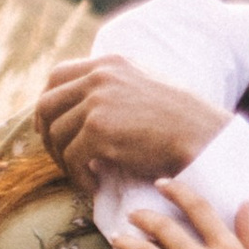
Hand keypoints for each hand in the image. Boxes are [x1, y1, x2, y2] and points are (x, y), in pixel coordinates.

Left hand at [37, 55, 230, 192]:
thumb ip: (115, 86)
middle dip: (46, 134)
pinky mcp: (98, 130)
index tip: (50, 126)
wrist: (201, 135)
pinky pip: (71, 158)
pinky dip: (78, 177)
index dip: (48, 103)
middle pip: (46, 104)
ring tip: (82, 174)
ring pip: (56, 135)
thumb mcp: (145, 85)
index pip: (57, 76)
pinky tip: (94, 185)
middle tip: (59, 156)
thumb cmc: (181, 120)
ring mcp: (97, 102)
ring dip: (64, 160)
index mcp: (108, 64)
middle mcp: (99, 77)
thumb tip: (86, 104)